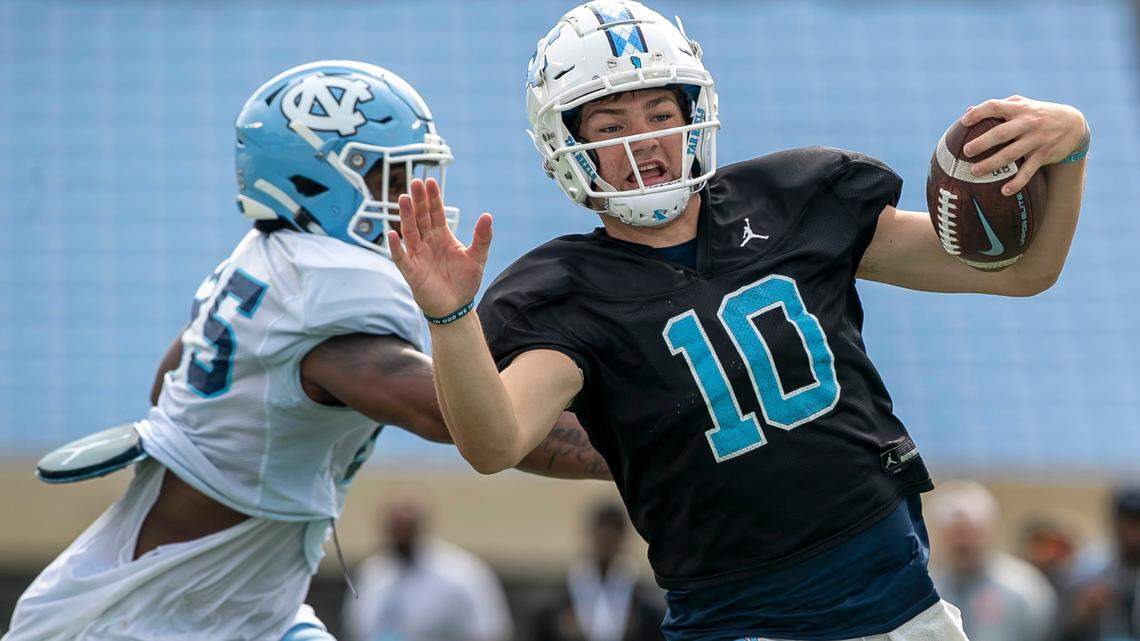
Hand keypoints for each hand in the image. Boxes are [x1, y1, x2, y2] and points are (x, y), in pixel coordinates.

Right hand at [387, 178, 492, 317]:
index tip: (429, 181)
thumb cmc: (465, 282)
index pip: (436, 212)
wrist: (456, 307)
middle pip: (421, 217)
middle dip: (418, 200)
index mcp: (442, 236)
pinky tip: (392, 233)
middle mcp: (428, 242)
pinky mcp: (411, 271)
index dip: (433, 198)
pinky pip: (401, 257)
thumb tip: (488, 216)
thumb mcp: (477, 257)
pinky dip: (396, 247)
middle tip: (415, 182)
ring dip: (406, 216)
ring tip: (403, 199)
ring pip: (410, 232)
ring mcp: (418, 255)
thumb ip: (482, 237)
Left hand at [960, 95, 1086, 194]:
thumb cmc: (1037, 113)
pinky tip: (1004, 191)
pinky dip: (1017, 182)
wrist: (1073, 124)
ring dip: (992, 164)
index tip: (964, 122)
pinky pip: (1028, 171)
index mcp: (1019, 108)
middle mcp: (1027, 123)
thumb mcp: (1021, 105)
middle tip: (966, 151)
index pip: (995, 106)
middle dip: (982, 143)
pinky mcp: (1044, 154)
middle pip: (1001, 133)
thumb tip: (967, 112)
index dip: (979, 113)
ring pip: (1011, 154)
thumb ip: (998, 107)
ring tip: (975, 172)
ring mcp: (1036, 140)